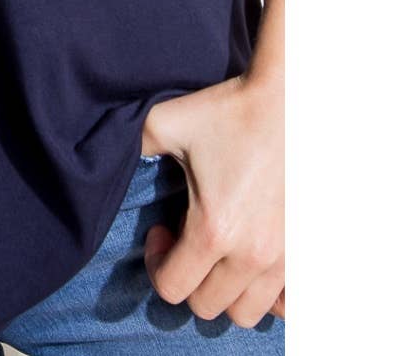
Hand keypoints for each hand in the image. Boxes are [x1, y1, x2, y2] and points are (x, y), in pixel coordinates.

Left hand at [139, 71, 283, 327]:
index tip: (159, 228)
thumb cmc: (229, 111)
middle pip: (206, 306)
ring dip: (223, 289)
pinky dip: (265, 295)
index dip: (154, 263)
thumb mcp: (166, 121)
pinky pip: (286, 306)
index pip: (172, 289)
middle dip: (186, 276)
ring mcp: (286, 260)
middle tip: (184, 236)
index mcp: (213, 231)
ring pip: (246, 313)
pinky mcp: (306, 254)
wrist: (292, 101)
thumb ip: (133, 145)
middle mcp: (253, 256)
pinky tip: (252, 258)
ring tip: (218, 248)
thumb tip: (106, 155)